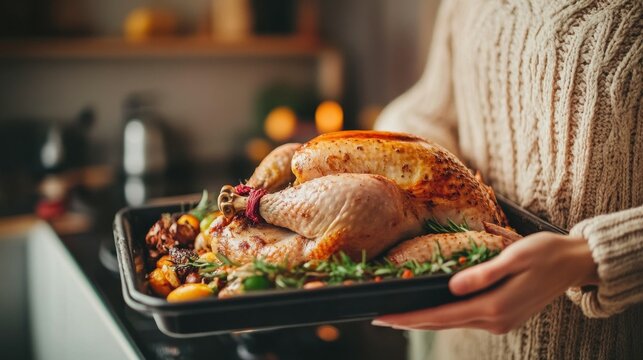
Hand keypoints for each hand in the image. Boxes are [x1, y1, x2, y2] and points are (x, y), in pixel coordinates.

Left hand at [372, 232, 597, 333]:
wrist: (575, 264)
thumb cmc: (545, 253)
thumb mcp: (516, 256)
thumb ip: (484, 273)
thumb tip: (453, 287)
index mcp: (494, 306)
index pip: (440, 315)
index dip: (409, 317)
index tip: (383, 317)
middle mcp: (495, 320)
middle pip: (442, 324)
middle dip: (409, 322)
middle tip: (379, 319)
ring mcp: (500, 323)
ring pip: (452, 324)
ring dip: (424, 321)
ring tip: (398, 316)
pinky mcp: (504, 318)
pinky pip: (465, 320)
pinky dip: (443, 318)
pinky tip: (431, 311)